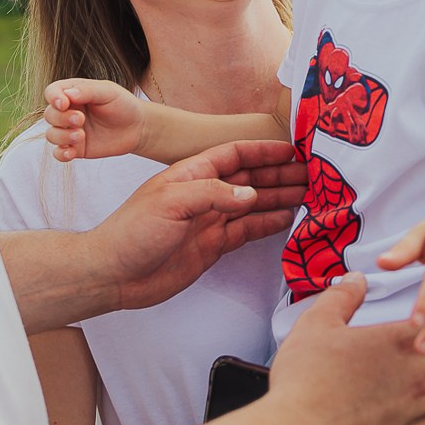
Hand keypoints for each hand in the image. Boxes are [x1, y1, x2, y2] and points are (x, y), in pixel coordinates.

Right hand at [44, 78, 144, 160]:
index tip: (64, 104)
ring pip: (51, 134)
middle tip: (81, 119)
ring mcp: (70, 130)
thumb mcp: (108, 91)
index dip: (53, 98)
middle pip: (50, 114)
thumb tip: (66, 95)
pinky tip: (72, 153)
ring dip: (62, 136)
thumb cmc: (123, 104)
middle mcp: (68, 111)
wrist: (138, 127)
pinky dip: (61, 154)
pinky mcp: (76, 148)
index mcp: (73, 92)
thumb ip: (87, 91)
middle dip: (61, 118)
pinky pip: (58, 153)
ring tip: (80, 136)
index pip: (52, 92)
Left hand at [92, 139, 303, 310]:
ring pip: (252, 204)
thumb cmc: (132, 231)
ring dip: (278, 198)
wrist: (113, 273)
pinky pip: (246, 230)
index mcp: (191, 174)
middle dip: (279, 175)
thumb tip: (251, 194)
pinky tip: (287, 219)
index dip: (262, 151)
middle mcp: (203, 194)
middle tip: (311, 175)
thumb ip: (213, 195)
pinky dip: (267, 224)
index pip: (233, 154)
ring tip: (308, 195)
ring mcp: (209, 220)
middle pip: (248, 178)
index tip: (291, 150)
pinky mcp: (212, 245)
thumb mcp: (171, 203)